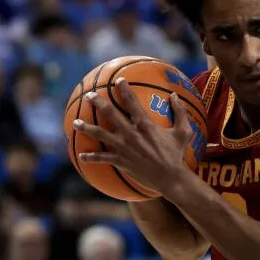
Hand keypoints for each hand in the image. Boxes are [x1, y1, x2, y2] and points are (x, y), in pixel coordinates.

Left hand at [74, 78, 192, 194]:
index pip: (132, 102)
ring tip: (75, 122)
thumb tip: (174, 95)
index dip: (124, 90)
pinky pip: (102, 158)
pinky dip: (91, 157)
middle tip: (90, 95)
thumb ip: (180, 112)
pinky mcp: (120, 161)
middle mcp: (131, 134)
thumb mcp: (183, 132)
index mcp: (145, 125)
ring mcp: (124, 148)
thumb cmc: (177, 154)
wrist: (170, 178)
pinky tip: (81, 156)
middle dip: (99, 103)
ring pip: (100, 135)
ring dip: (86, 128)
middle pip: (110, 114)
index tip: (118, 81)